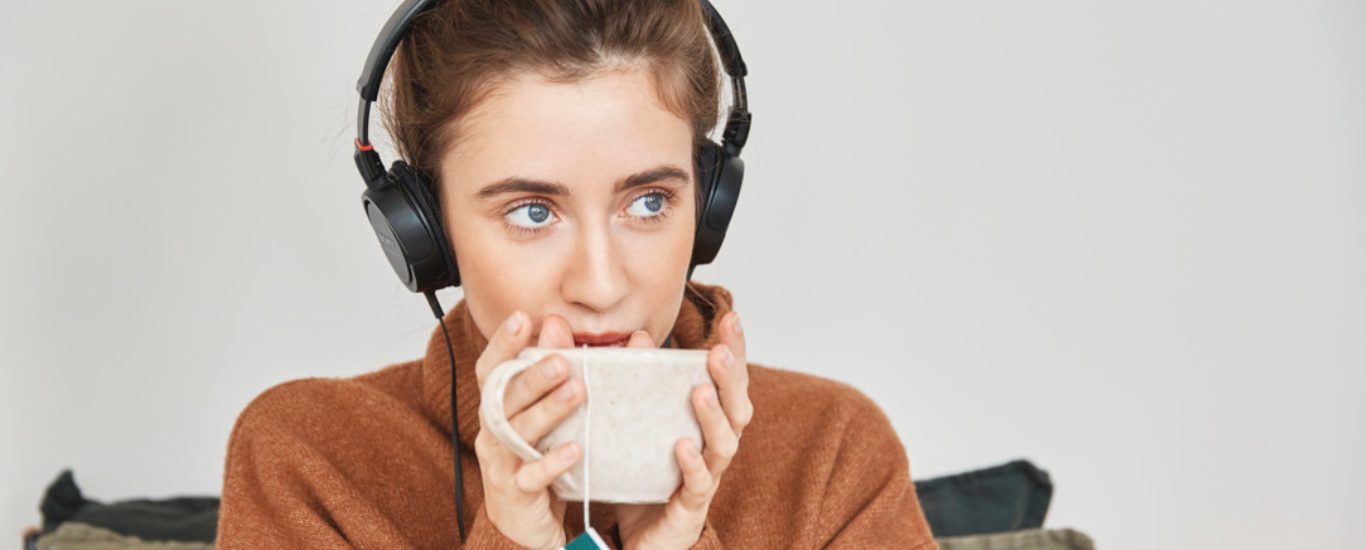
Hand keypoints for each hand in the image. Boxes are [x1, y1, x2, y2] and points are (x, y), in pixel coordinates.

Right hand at [474, 311, 581, 549]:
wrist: (522, 527)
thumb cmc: (536, 464)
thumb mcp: (545, 417)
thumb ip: (552, 374)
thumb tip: (560, 324)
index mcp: (498, 411)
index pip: (492, 371)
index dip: (502, 345)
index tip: (521, 318)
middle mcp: (493, 434)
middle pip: (505, 398)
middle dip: (532, 375)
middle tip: (561, 358)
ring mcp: (502, 464)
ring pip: (518, 433)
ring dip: (547, 410)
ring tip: (576, 391)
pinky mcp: (517, 495)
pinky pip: (532, 478)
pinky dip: (552, 462)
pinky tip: (575, 449)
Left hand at [615, 311, 750, 549]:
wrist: (638, 537)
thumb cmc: (643, 475)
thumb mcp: (635, 423)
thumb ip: (633, 379)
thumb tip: (633, 334)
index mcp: (706, 421)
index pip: (728, 380)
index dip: (736, 350)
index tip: (733, 318)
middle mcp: (714, 446)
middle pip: (738, 408)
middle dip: (732, 378)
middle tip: (720, 351)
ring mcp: (706, 476)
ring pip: (723, 444)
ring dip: (714, 416)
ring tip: (701, 392)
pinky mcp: (689, 505)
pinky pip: (697, 484)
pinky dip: (693, 464)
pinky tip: (683, 446)